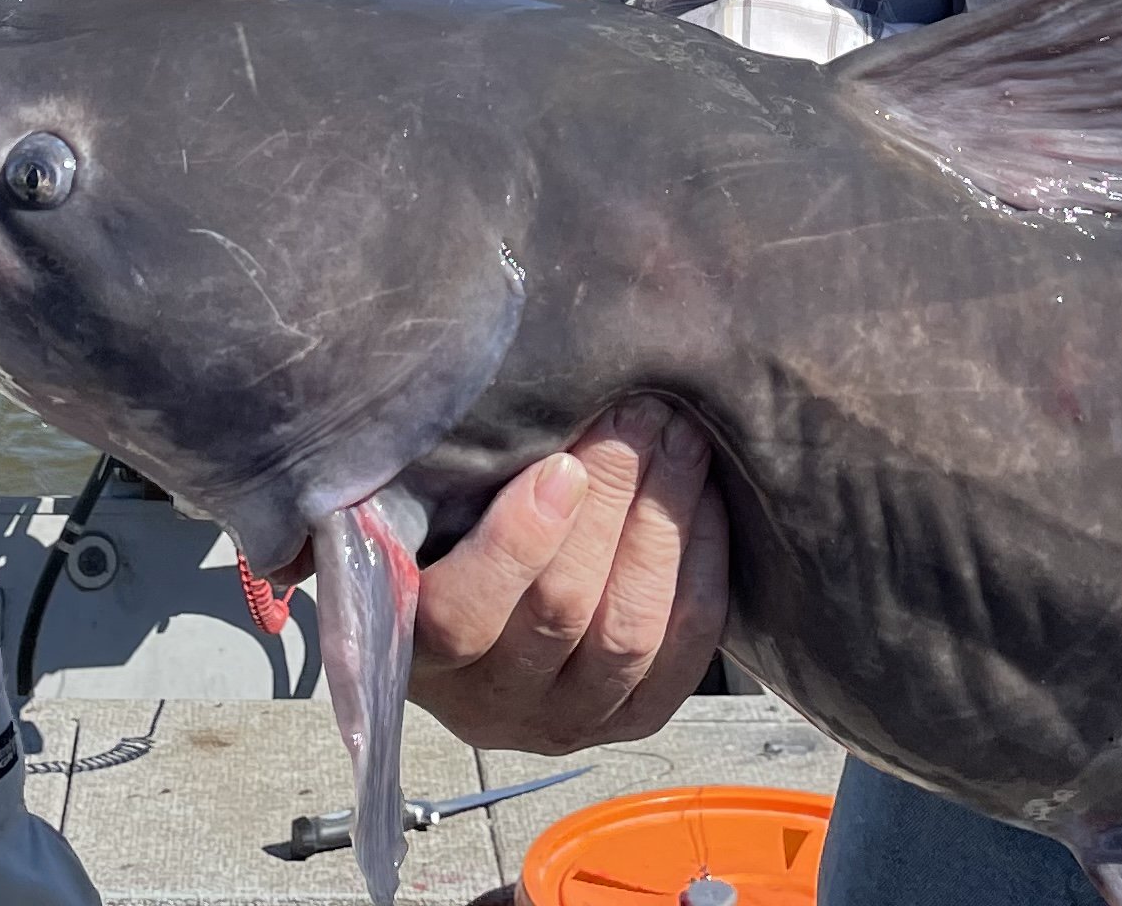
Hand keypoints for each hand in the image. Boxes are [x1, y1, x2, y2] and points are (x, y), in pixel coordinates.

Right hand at [407, 397, 729, 751]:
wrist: (480, 634)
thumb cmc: (439, 547)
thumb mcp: (416, 521)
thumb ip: (443, 484)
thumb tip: (513, 401)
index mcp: (418, 654)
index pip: (461, 618)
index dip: (515, 545)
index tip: (560, 466)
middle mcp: (491, 704)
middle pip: (561, 609)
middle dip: (610, 499)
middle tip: (640, 414)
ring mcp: (568, 720)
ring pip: (628, 632)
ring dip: (662, 523)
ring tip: (680, 440)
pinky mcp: (633, 720)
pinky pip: (683, 650)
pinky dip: (702, 567)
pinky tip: (704, 497)